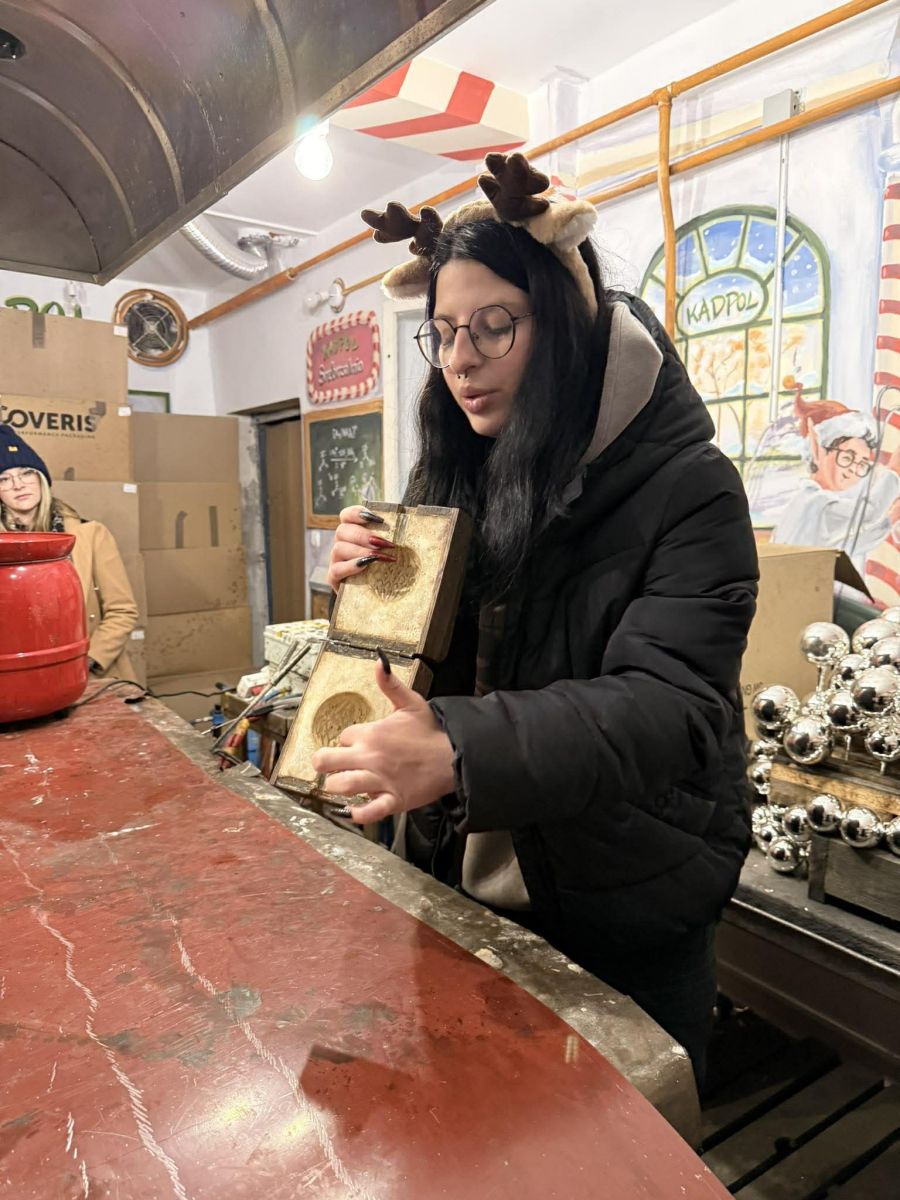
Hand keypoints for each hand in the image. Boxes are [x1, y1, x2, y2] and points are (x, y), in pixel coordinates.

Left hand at [311, 657, 455, 822]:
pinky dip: (358, 814)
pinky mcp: (393, 799)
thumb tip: (378, 662)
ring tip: (341, 784)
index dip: (347, 741)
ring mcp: (380, 780)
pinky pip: (369, 812)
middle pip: (326, 761)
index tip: (357, 744)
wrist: (455, 755)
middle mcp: (371, 757)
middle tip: (330, 766)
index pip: (342, 737)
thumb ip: (390, 684)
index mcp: (372, 733)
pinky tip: (354, 810)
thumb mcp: (410, 702)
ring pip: (341, 785)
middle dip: (324, 763)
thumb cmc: (432, 731)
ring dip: (336, 786)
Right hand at [327, 505, 396, 592]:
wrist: (374, 596)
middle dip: (364, 535)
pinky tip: (365, 566)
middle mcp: (342, 544)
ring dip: (361, 551)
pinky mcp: (334, 578)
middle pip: (342, 530)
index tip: (378, 520)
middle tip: (384, 543)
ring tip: (379, 557)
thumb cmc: (387, 570)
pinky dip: (351, 566)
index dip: (358, 513)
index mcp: (353, 533)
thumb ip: (395, 539)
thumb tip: (422, 531)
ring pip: (338, 548)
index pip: (347, 515)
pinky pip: (336, 569)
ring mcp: (336, 561)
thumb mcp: (391, 552)